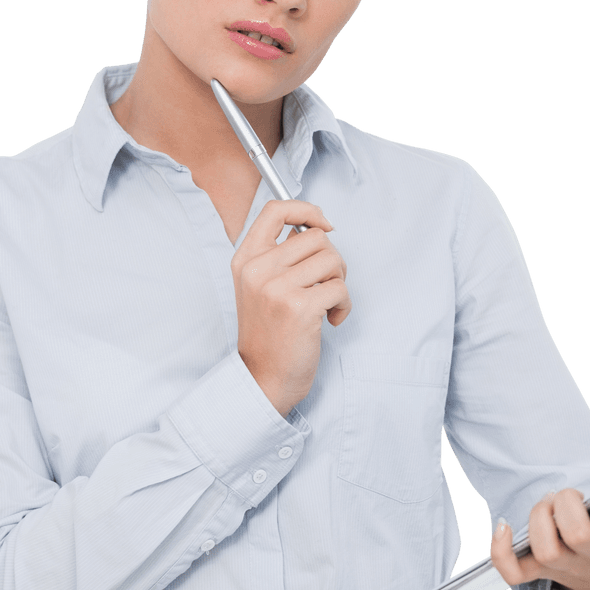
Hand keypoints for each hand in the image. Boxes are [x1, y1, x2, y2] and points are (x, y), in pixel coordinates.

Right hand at [232, 200, 350, 414]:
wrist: (262, 379)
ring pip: (332, 260)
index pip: (275, 210)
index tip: (323, 224)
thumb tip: (312, 227)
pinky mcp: (300, 307)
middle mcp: (258, 270)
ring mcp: (278, 288)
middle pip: (315, 236)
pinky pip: (340, 288)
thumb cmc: (268, 335)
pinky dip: (344, 304)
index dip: (306, 209)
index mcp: (245, 260)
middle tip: (326, 284)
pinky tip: (331, 320)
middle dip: (332, 260)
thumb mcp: (258, 287)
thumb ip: (277, 256)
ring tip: (327, 304)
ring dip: (339, 282)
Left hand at [490, 448, 589, 589]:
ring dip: (538, 520)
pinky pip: (514, 571)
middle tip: (569, 493)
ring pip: (546, 548)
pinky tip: (503, 525)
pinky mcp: (539, 571)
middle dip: (567, 506)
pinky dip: (502, 551)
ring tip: (546, 503)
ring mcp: (566, 565)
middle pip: (577, 535)